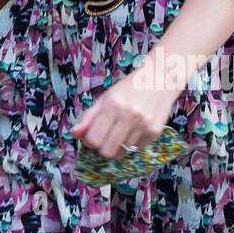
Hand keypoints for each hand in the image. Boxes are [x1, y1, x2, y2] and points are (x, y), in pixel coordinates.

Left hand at [69, 45, 183, 159]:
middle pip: (107, 151)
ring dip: (118, 145)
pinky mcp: (155, 132)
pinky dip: (132, 143)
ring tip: (122, 130)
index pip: (94, 139)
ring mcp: (143, 125)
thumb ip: (89, 117)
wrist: (159, 80)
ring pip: (122, 152)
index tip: (93, 136)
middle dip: (103, 148)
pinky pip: (137, 149)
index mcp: (112, 105)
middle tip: (105, 138)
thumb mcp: (106, 98)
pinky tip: (134, 130)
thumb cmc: (128, 88)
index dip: (90, 141)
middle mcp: (128, 116)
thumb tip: (74, 134)